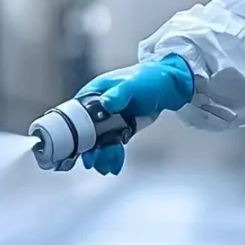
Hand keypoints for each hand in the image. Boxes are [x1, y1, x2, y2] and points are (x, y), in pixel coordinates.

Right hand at [77, 54, 193, 175]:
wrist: (170, 85)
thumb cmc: (150, 78)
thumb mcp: (133, 84)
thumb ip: (118, 94)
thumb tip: (105, 102)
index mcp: (96, 92)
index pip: (77, 112)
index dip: (74, 130)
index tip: (77, 145)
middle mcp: (99, 106)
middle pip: (86, 130)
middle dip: (88, 148)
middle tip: (92, 161)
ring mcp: (109, 118)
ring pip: (99, 141)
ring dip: (101, 155)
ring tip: (105, 166)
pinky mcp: (120, 127)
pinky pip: (112, 144)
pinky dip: (113, 155)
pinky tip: (114, 165)